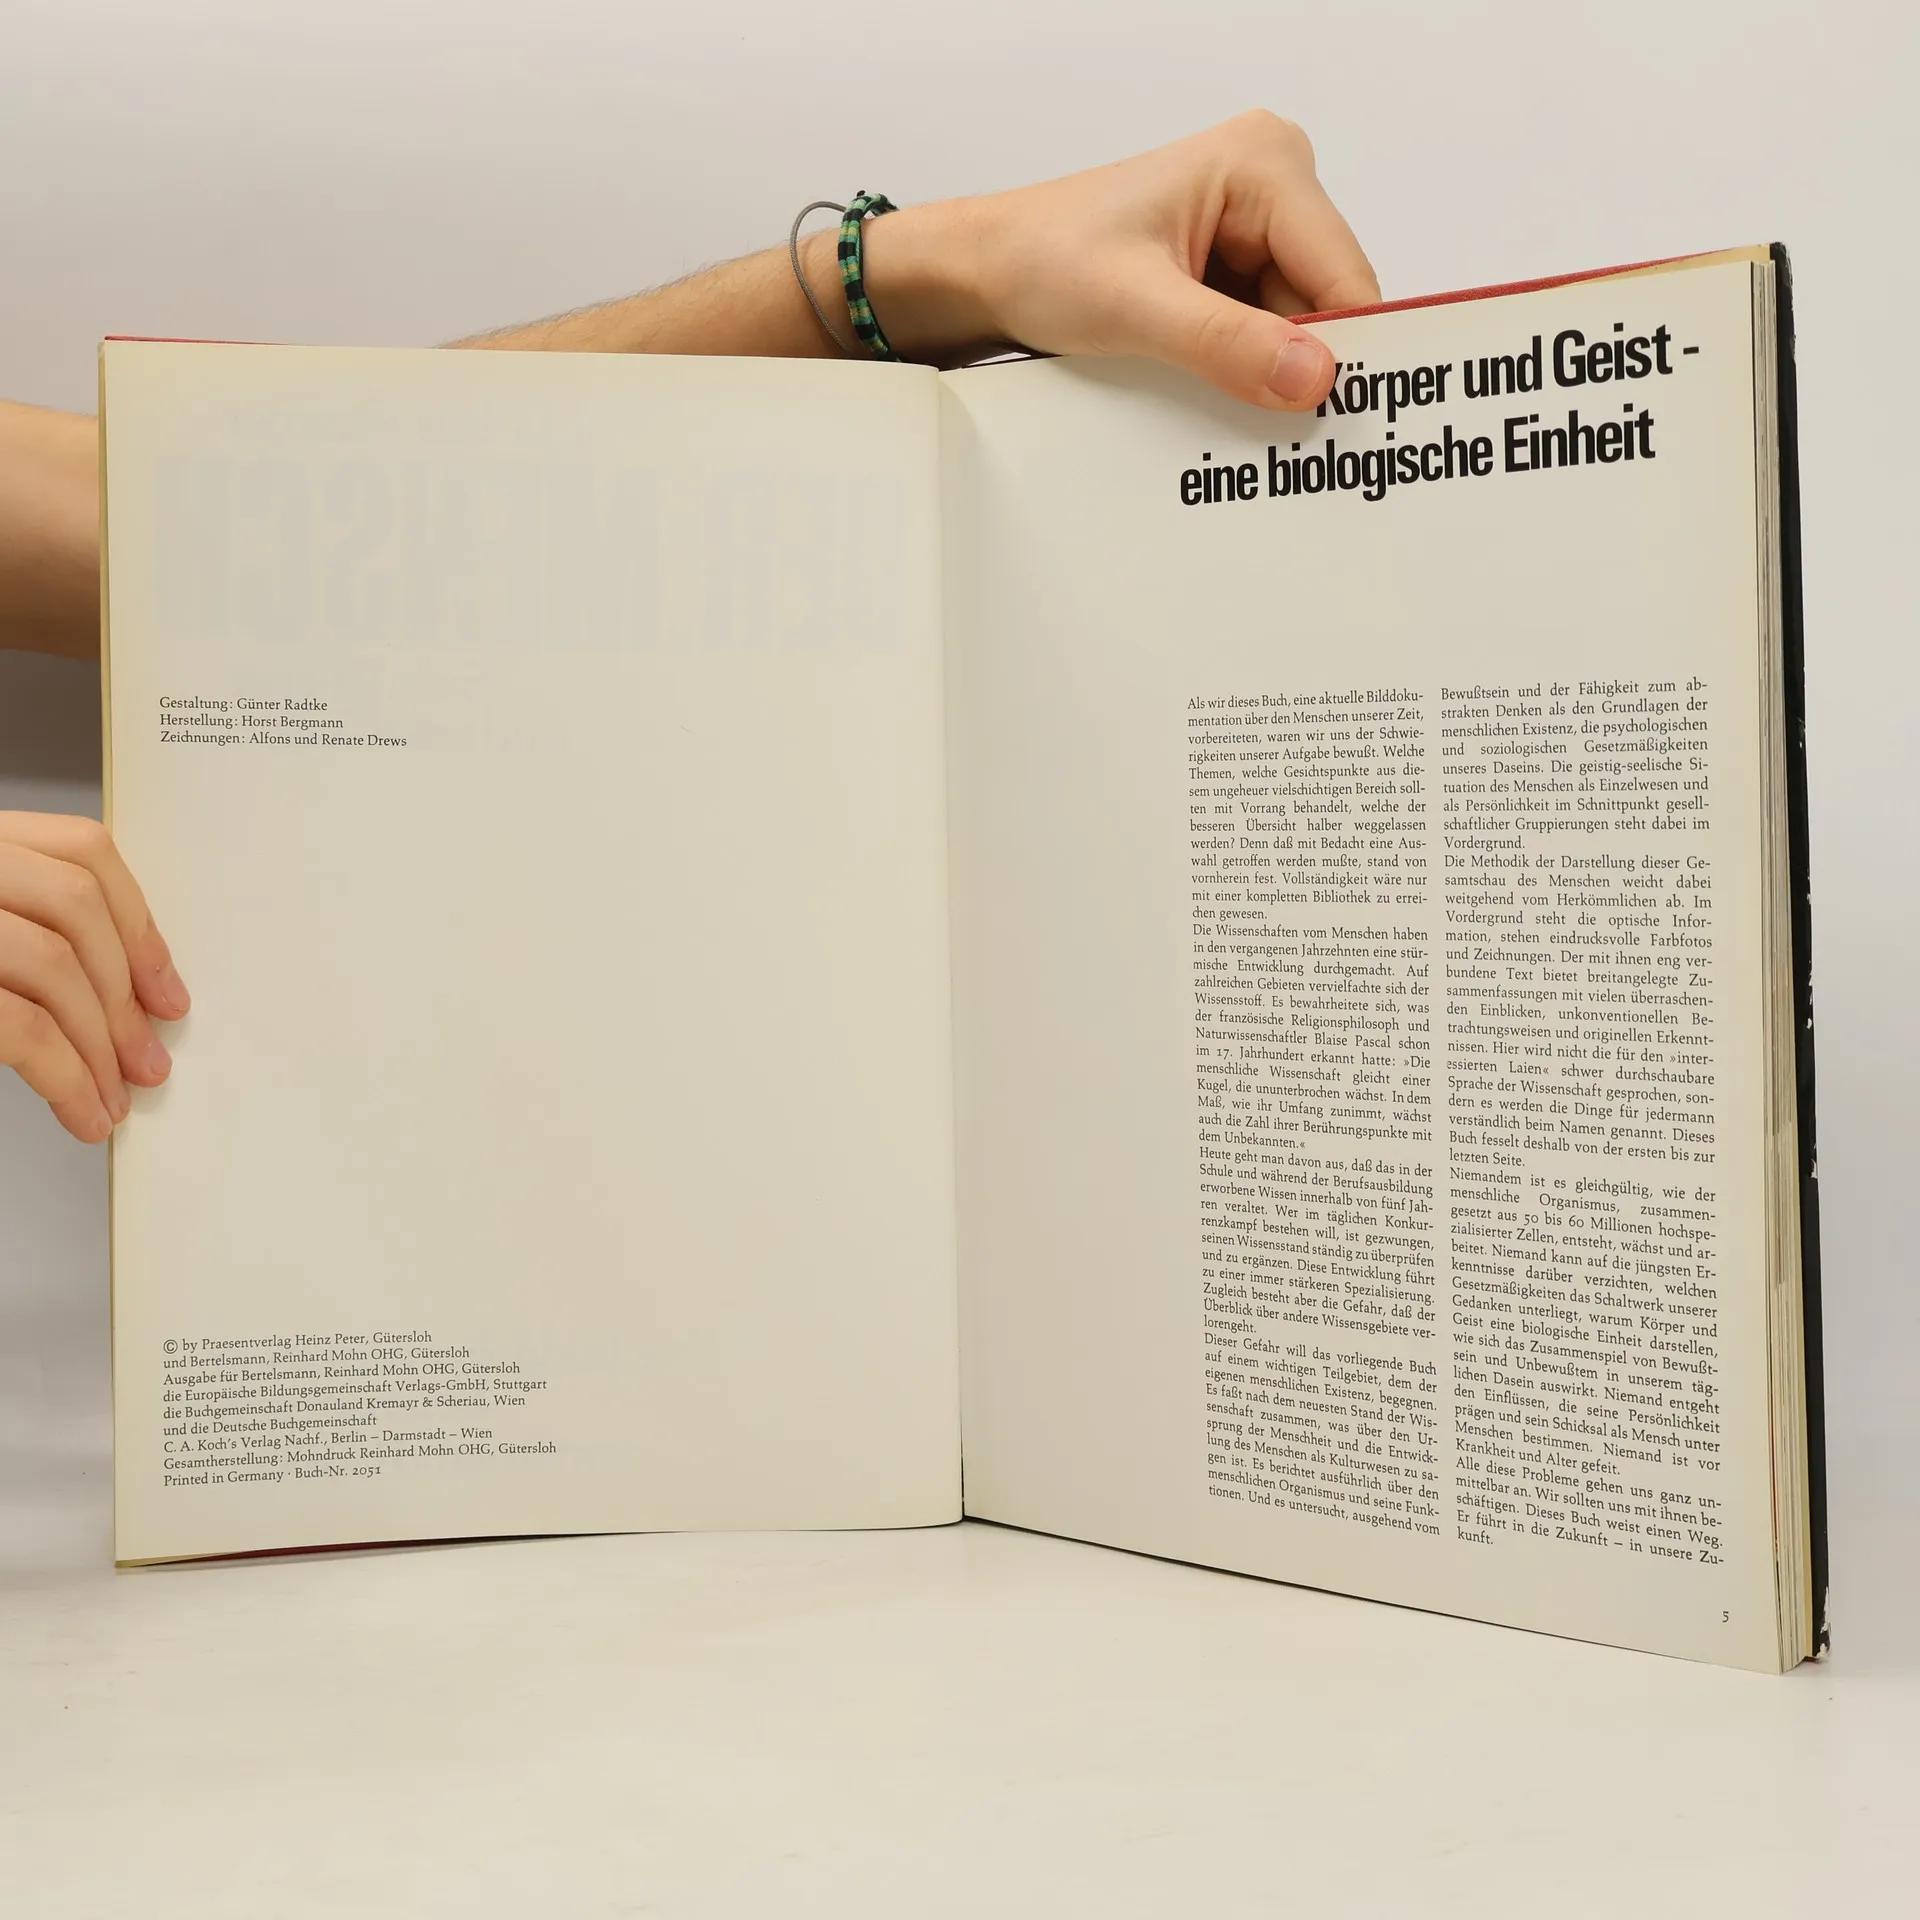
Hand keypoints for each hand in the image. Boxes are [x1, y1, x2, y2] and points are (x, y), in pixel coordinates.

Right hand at [0, 813, 188, 1142]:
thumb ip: (36, 927)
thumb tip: (134, 995)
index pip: (83, 850)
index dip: (140, 923)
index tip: (170, 990)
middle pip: (76, 907)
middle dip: (127, 992)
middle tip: (153, 1059)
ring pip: (53, 968)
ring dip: (102, 1045)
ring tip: (118, 1097)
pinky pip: (21, 1029)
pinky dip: (65, 1080)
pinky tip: (84, 1112)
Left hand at [868, 112, 1379, 409]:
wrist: (986, 272)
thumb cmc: (1042, 260)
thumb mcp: (1136, 308)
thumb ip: (1227, 343)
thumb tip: (1313, 376)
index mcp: (1263, 163)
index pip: (1344, 272)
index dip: (1347, 349)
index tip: (1343, 418)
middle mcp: (1270, 185)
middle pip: (1328, 302)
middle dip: (1304, 366)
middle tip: (1285, 433)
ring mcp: (1252, 228)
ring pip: (1300, 326)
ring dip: (1272, 374)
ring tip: (1231, 409)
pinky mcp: (1231, 269)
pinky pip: (1266, 333)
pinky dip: (1249, 371)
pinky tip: (1219, 394)